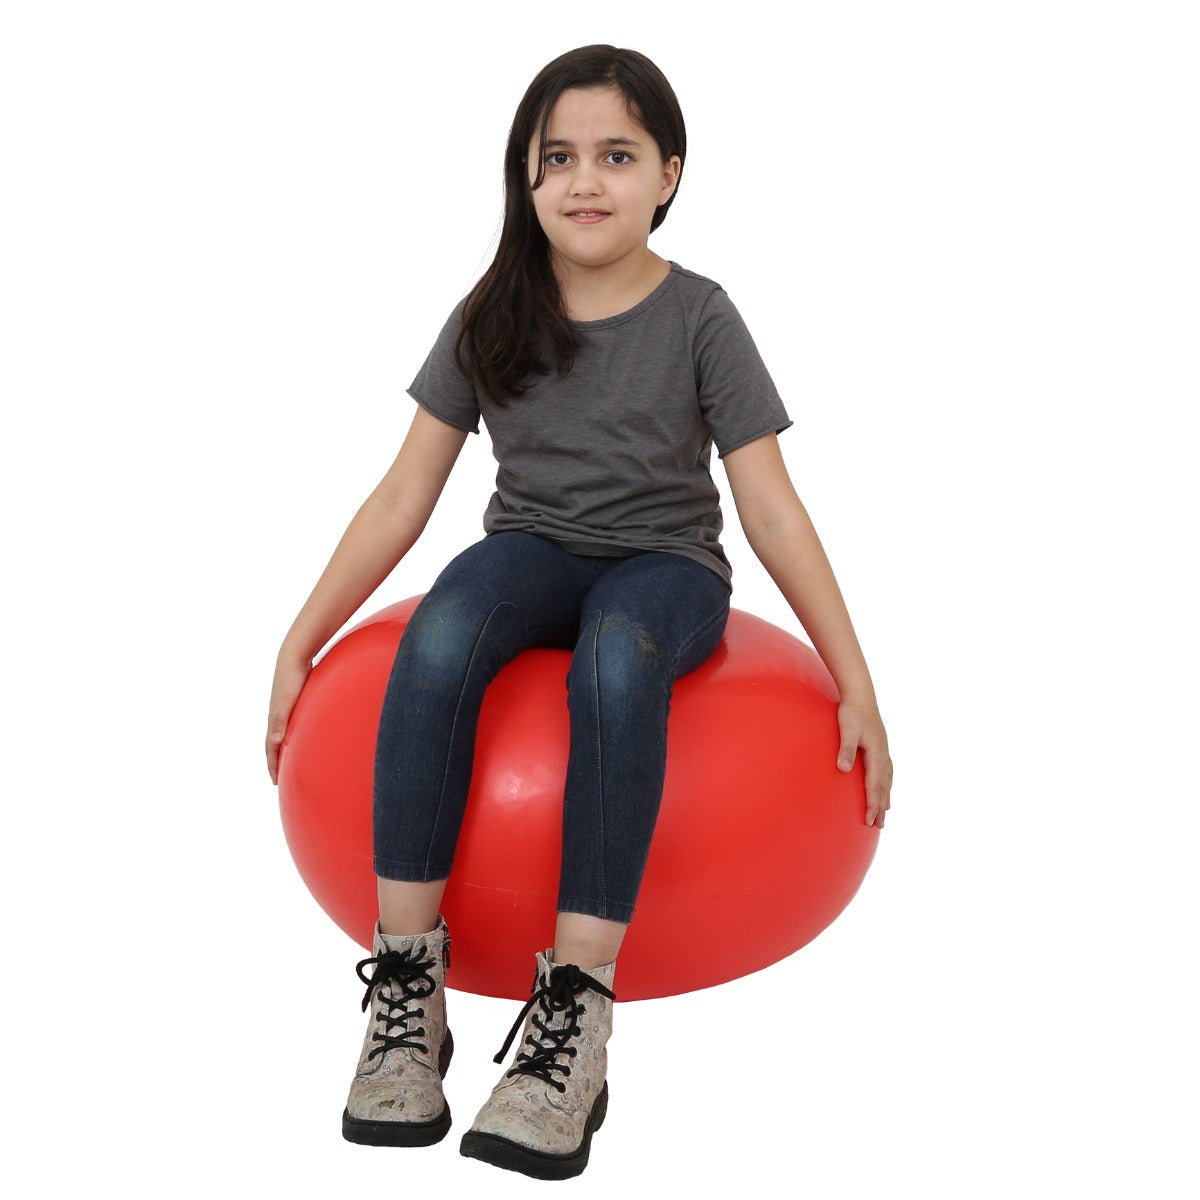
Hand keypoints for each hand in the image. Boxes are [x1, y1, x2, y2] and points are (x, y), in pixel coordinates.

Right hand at [266, 654, 311, 784]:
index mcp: (274, 720)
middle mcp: (277, 716)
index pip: (270, 748)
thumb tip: (276, 741)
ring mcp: (284, 709)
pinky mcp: (293, 701)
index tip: (275, 782)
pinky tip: (301, 735)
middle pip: (274, 744)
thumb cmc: (292, 679)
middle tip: (279, 777)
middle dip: (275, 761)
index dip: (272, 765)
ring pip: (282, 734)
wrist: (295, 656)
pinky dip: (292, 734)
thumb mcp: (286, 702)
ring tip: (289, 760)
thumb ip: (280, 721)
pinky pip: (291, 724)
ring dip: (283, 749)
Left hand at [836, 698, 891, 827]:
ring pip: (887, 779)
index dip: (872, 804)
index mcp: (876, 754)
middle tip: (878, 825)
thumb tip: (844, 770)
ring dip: (886, 796)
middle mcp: (883, 755)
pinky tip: (885, 785)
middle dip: (881, 807)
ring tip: (886, 812)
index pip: (874, 785)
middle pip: (884, 786)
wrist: (861, 694)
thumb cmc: (851, 712)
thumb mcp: (846, 730)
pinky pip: (887, 770)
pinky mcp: (881, 746)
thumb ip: (845, 750)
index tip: (869, 821)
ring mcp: (884, 750)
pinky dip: (887, 783)